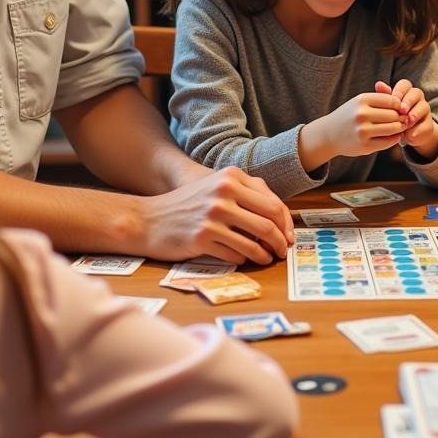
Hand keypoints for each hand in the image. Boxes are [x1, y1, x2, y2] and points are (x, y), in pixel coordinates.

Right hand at [139, 166, 294, 265]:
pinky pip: (236, 254)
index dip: (286, 223)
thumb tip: (280, 217)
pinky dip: (245, 260)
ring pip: (255, 242)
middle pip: (268, 222)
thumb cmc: (187, 205)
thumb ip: (246, 193)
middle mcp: (223, 194)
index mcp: (231, 177)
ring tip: (267, 259)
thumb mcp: (216, 186)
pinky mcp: (202, 238)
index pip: (272, 203)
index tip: (289, 236)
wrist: (149, 219)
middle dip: (281, 241)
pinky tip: (245, 260)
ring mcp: (212, 216)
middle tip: (283, 251)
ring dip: (265, 255)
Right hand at [311, 91, 405, 159]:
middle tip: (403, 120)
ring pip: (393, 128)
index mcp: (362, 100)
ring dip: (399, 128)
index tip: (398, 109)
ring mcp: (363, 131)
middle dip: (401, 118)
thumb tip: (403, 103)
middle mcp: (362, 114)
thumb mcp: (360, 101)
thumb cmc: (349, 115)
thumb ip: (381, 97)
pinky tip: (392, 136)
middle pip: (394, 115)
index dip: (399, 105)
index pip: (392, 100)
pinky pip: (388, 142)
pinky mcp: (365, 146)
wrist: (329, 134)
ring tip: (399, 127)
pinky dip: (394, 139)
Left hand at [376, 80, 437, 159]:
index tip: (393, 100)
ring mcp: (424, 110)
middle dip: (408, 101)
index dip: (399, 91)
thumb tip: (378, 84)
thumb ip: (385, 96)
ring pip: (424, 107)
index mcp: (406, 91)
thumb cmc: (394, 117)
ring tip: (407, 122)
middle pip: (416, 92)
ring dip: (415, 114)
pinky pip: (426, 124)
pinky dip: (418, 130)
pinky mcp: (429, 124)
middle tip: (401, 110)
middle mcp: (417, 98)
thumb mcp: (388, 108)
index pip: (404, 84)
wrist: (407, 134)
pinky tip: (410, 135)